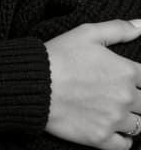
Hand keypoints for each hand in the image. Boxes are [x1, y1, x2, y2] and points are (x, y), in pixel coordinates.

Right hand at [45, 20, 140, 149]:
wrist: (35, 84)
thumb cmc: (61, 55)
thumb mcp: (88, 32)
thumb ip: (119, 29)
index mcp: (125, 71)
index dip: (139, 78)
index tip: (131, 79)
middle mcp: (125, 97)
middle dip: (138, 98)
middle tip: (120, 93)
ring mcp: (113, 120)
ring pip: (139, 125)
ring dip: (132, 118)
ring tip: (118, 110)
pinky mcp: (101, 138)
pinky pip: (126, 145)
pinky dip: (125, 140)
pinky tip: (116, 129)